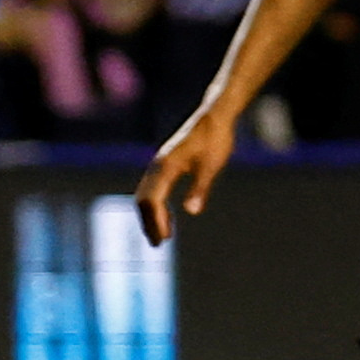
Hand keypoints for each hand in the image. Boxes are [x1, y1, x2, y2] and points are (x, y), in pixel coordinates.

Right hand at [135, 108, 236, 242]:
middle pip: (143, 199)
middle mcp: (157, 165)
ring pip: (146, 194)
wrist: (215, 116)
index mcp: (166, 166)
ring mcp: (159, 164)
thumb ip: (200, 188)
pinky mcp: (165, 164)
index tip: (163, 240)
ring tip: (163, 236)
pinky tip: (169, 218)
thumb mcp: (211, 165)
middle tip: (158, 244)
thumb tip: (192, 211)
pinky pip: (154, 189)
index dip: (155, 221)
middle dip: (149, 222)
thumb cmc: (215, 139)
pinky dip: (157, 206)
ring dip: (152, 216)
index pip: (152, 199)